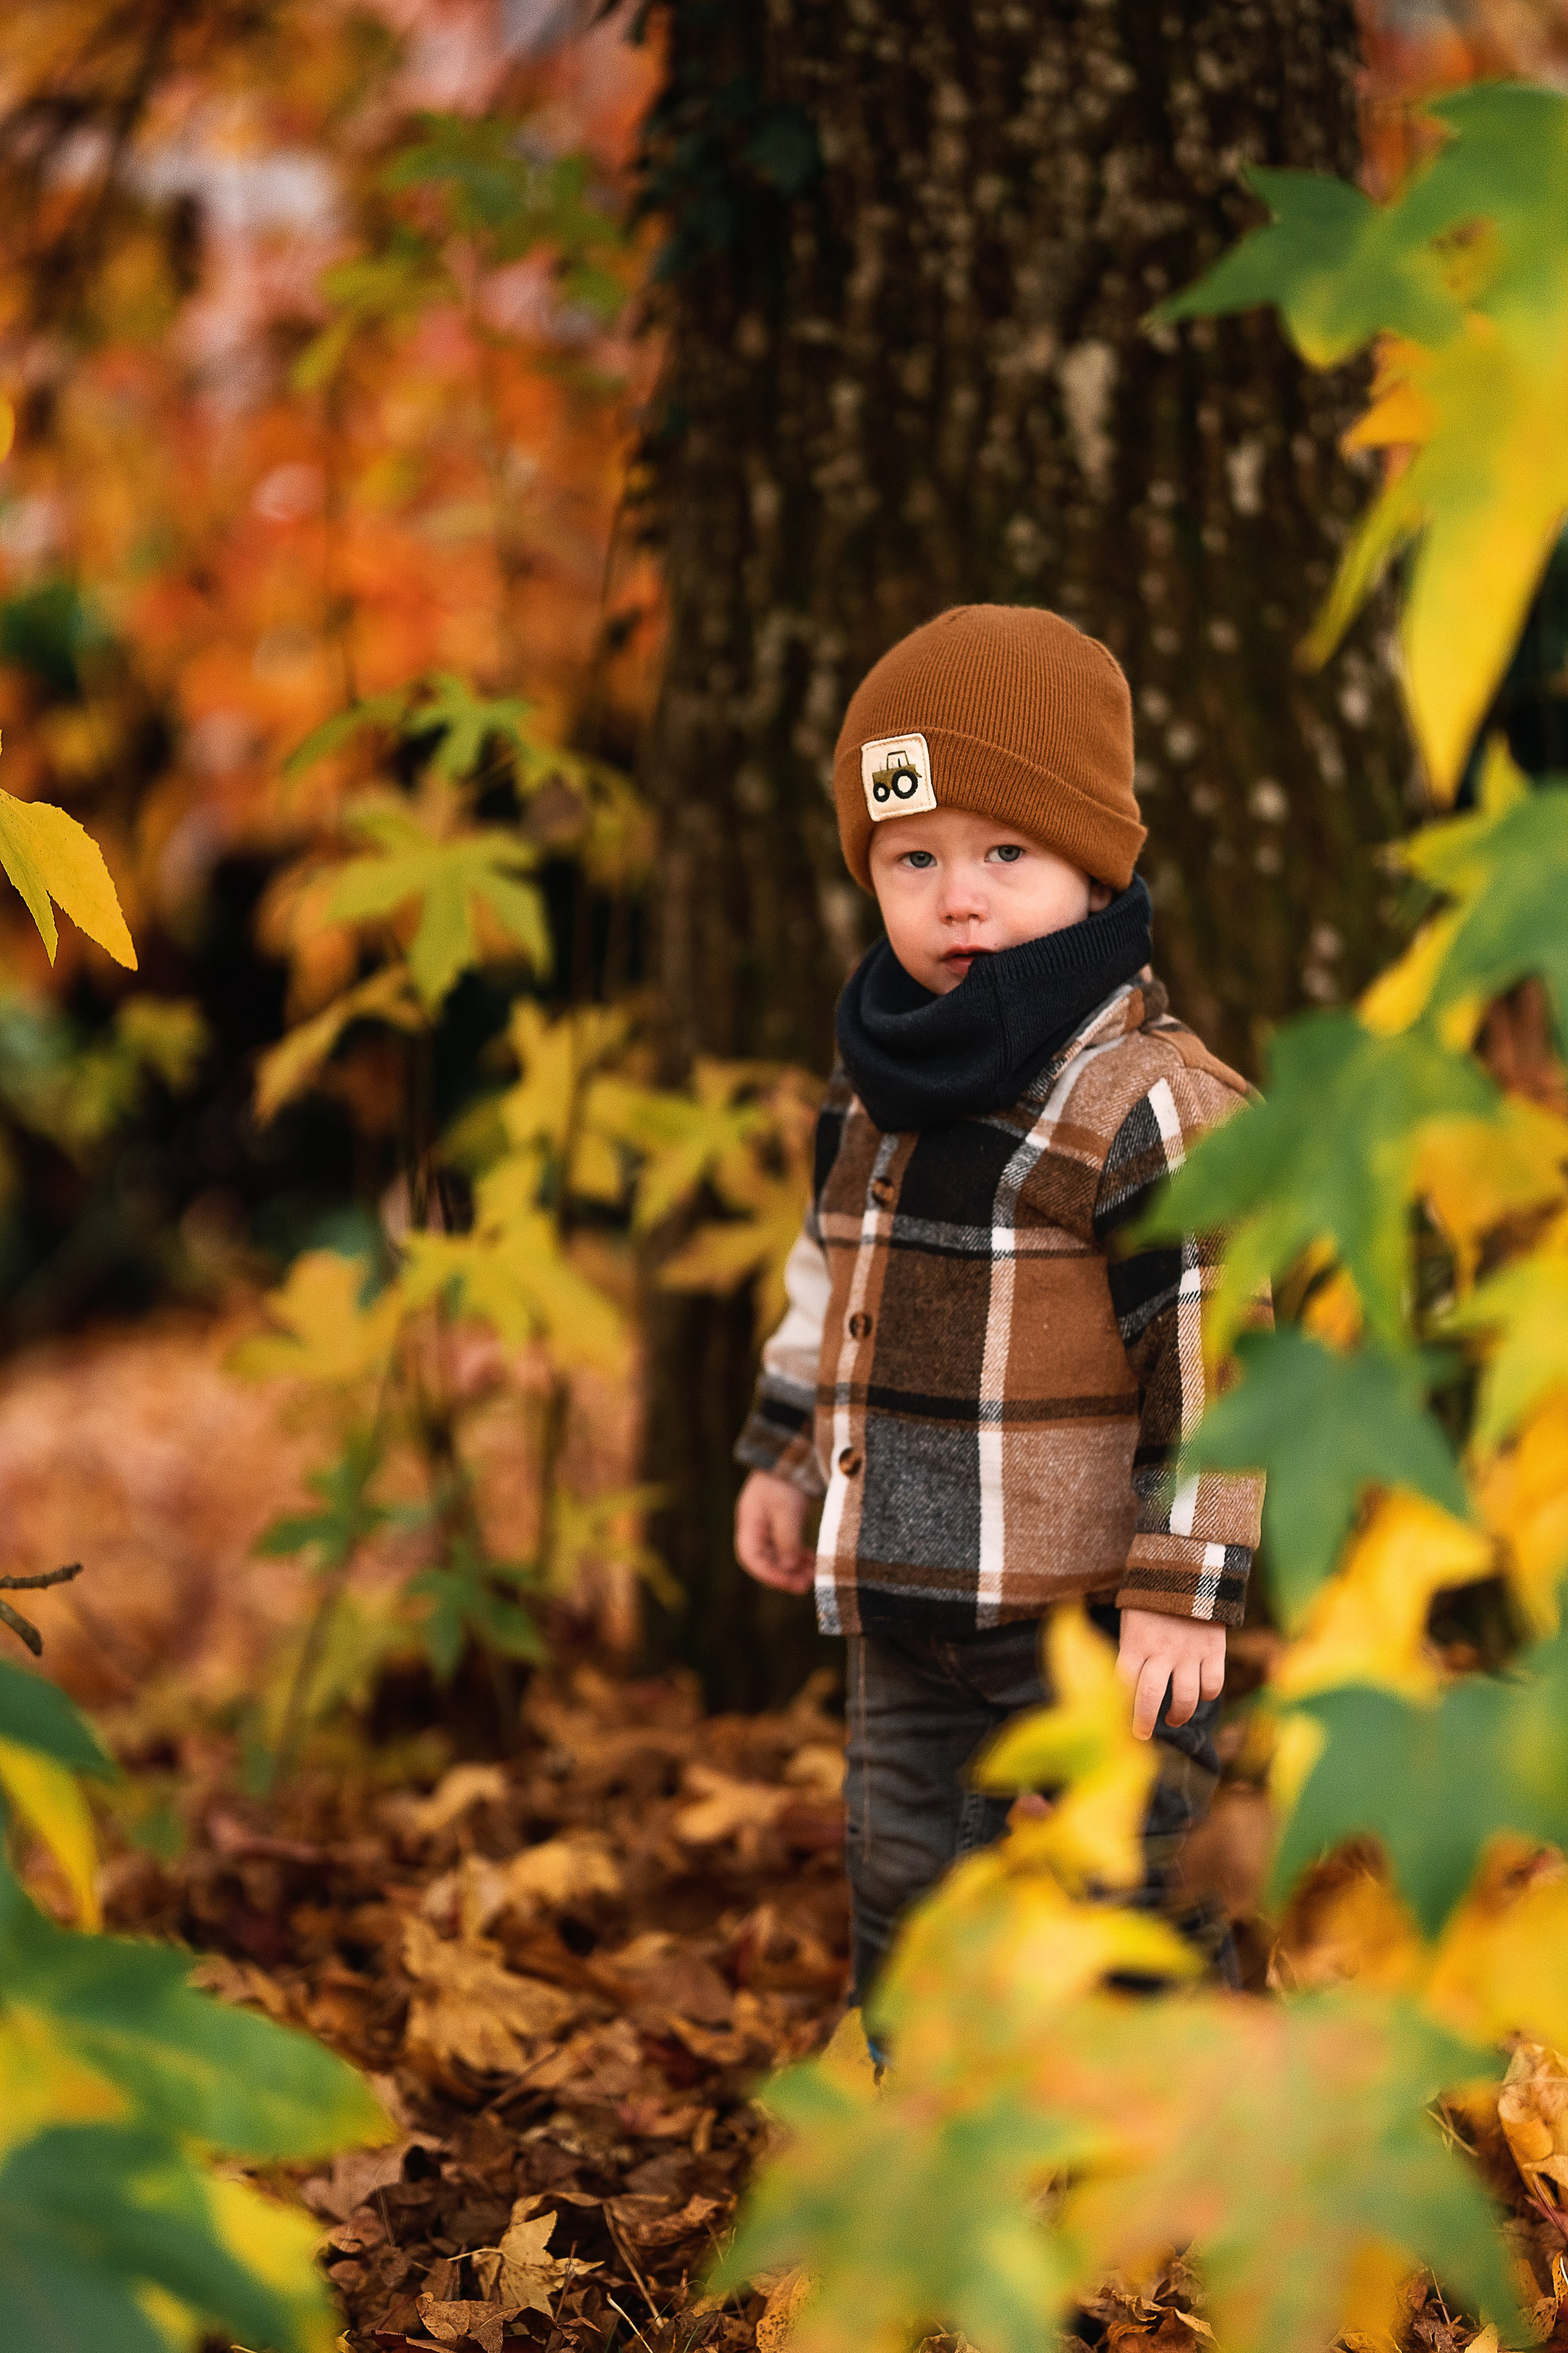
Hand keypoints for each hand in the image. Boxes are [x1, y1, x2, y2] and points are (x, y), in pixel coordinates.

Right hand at [734, 1469, 814, 1592]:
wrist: (793, 1454)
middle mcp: (755, 1527)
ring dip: (793, 1566)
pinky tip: (812, 1560)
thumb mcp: (786, 1511)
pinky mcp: (782, 1521)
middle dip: (785, 1574)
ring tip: (813, 1574)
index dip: (770, 1575)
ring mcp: (768, 1524)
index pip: (752, 1559)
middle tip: (806, 1584)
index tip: (791, 1583)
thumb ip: (787, 1540)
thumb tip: (788, 1569)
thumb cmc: (784, 1481)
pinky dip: (798, 1555)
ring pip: (778, 1554)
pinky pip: (787, 1545)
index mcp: (749, 1524)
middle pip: (765, 1560)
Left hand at [1115, 1607, 1225, 1740]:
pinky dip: (1206, 1695)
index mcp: (1135, 1642)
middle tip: (1141, 1734)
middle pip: (1149, 1697)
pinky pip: (1213, 1685)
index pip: (1122, 1682)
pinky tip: (1198, 1694)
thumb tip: (1122, 1687)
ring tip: (1172, 1719)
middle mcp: (1162, 1651)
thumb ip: (1131, 1650)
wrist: (1190, 1569)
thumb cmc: (1152, 1601)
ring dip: (1178, 1715)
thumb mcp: (1132, 1621)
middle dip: (1143, 1722)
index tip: (1114, 1718)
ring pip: (1186, 1698)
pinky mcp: (1214, 1650)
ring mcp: (1190, 1652)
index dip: (1117, 1705)